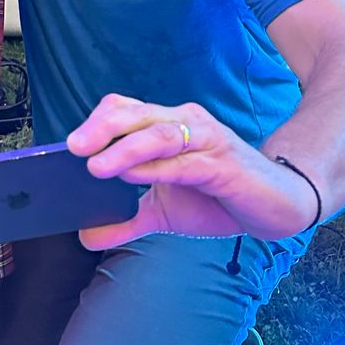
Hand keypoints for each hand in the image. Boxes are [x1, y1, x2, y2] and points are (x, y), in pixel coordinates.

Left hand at [65, 93, 320, 249]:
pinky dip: (157, 169)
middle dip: (102, 128)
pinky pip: (185, 163)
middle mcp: (186, 123)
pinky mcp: (223, 165)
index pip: (125, 109)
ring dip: (125, 149)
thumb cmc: (218, 199)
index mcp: (168, 126)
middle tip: (73, 148)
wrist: (275, 208)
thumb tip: (85, 235)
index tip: (69, 145)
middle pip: (136, 114)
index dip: (97, 121)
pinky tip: (134, 178)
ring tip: (96, 166)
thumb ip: (125, 221)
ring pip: (159, 134)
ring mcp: (206, 141)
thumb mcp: (163, 213)